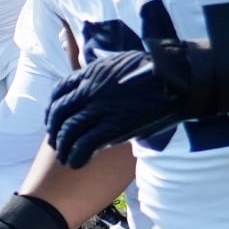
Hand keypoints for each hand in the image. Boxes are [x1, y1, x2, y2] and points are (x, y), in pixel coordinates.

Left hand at [46, 47, 189, 167]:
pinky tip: (76, 163)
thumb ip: (101, 75)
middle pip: (60, 113)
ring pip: (69, 131)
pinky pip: (85, 145)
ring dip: (63, 147)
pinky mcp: (113, 127)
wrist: (175, 80)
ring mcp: (100, 109)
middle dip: (54, 130)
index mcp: (91, 73)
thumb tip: (94, 82)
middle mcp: (90, 90)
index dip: (52, 109)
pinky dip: (77, 156)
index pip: (59, 91)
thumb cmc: (153, 70)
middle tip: (56, 143)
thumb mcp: (119, 64)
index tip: (52, 119)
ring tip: (64, 158)